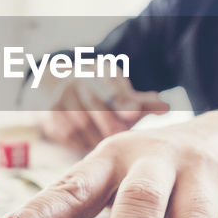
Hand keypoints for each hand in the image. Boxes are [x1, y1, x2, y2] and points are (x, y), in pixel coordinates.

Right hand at [39, 76, 169, 150]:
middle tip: (123, 139)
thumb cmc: (101, 96)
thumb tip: (166, 107)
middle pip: (99, 107)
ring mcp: (63, 97)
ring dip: (98, 138)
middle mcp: (80, 80)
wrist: (59, 89)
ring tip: (109, 146)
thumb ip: (142, 102)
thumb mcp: (121, 93)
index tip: (135, 113)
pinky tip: (90, 144)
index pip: (113, 83)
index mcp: (102, 71)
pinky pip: (71, 137)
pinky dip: (83, 144)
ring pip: (84, 126)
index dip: (124, 99)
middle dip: (112, 126)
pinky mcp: (50, 116)